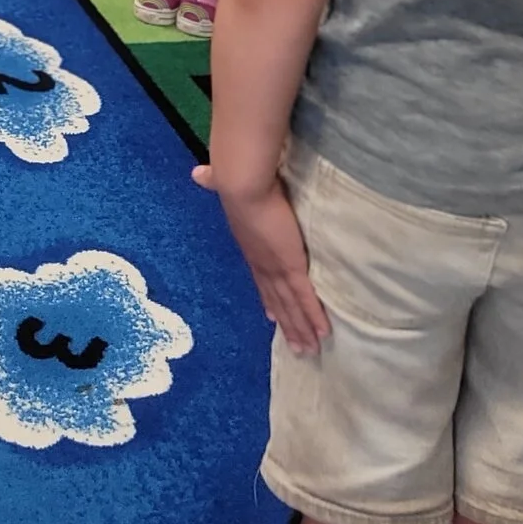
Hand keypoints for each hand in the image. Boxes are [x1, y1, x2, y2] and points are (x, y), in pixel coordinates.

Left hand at [211, 174, 329, 354]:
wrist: (242, 185)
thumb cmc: (237, 183)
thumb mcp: (226, 186)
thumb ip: (215, 182)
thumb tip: (198, 173)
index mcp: (249, 248)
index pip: (260, 279)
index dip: (267, 299)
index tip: (271, 317)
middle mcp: (260, 263)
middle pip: (276, 300)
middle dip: (286, 324)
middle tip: (296, 348)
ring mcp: (275, 267)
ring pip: (291, 305)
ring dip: (301, 328)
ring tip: (309, 350)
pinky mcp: (291, 266)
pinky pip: (305, 297)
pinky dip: (314, 316)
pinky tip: (324, 332)